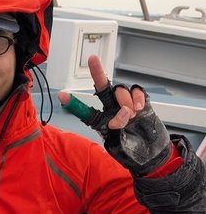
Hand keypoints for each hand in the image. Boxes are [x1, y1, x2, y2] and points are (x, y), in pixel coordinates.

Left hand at [58, 55, 171, 174]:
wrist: (152, 153)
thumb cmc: (131, 151)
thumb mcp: (116, 146)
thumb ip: (115, 130)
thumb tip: (119, 116)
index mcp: (101, 121)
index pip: (85, 111)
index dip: (74, 104)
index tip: (62, 95)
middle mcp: (111, 109)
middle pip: (103, 86)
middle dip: (97, 71)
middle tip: (92, 59)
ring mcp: (126, 103)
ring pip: (120, 90)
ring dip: (125, 103)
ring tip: (130, 117)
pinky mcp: (140, 101)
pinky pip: (136, 90)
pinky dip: (137, 98)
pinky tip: (139, 108)